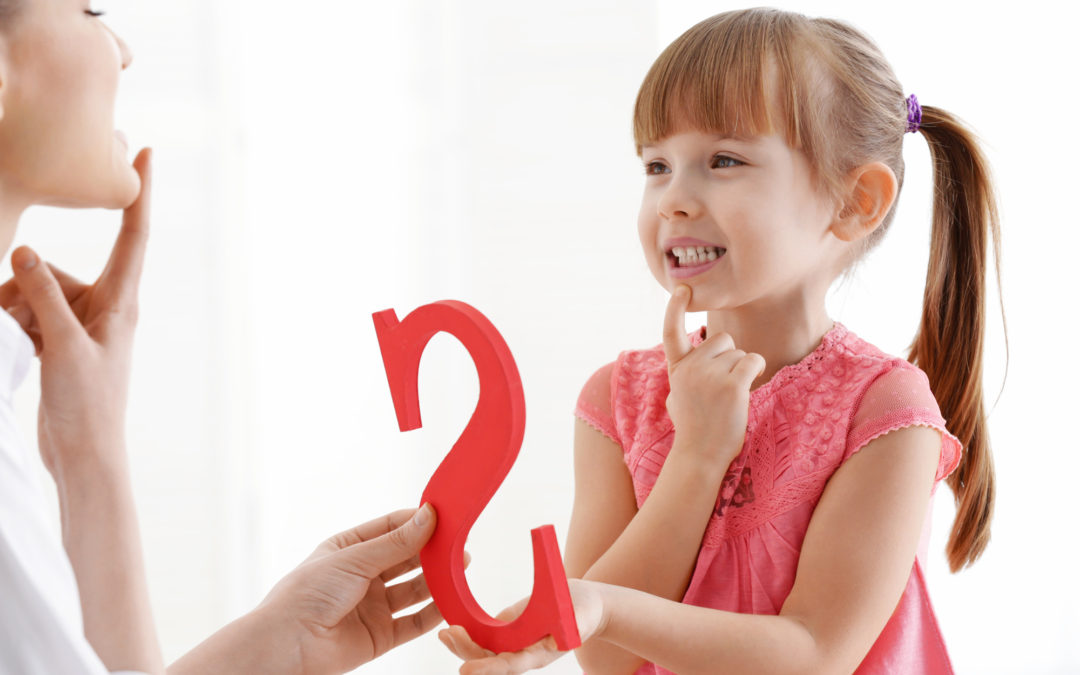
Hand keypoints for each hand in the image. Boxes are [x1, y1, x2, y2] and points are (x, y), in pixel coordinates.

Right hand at [0, 148, 151, 480]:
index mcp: (121, 302)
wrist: (83, 454)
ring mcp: (81, 325)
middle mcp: (105, 307)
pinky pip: (27, 314)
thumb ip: (44, 295)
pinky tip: (15, 348)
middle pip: (54, 272)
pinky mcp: (60, 342)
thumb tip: (23, 250)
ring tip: (20, 344)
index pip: (132, 236)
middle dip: (25, 289)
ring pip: (33, 292)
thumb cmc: (87, 405)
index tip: (147, 153)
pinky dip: (15, 325)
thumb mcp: (63, 345)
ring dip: (15, 311)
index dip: (139, 195)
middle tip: (20, 324)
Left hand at [252, 505, 442, 674]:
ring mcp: (373, 606)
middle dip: (432, 551)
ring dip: (437, 580)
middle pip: (406, 559)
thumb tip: (429, 516)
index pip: (391, 528)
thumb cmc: (307, 594)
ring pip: (414, 589)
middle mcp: (363, 576)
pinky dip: (434, 613)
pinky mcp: (380, 636)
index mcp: (349, 549)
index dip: (417, 522)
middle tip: (459, 544)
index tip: (445, 515)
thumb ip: (396, 543)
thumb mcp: (354, 559)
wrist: (287, 646)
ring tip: (461, 568)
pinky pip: (414, 622)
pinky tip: (451, 601)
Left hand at [439, 579, 605, 674]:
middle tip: (447, 635)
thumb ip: (572, 627)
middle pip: (490, 660)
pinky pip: (485, 637)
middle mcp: (522, 654)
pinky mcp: (508, 632)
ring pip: (483, 651)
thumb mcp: (581, 616)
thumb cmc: (585, 611)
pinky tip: (451, 627)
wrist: (584, 606)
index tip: (466, 670)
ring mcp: (513, 645)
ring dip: (462, 645)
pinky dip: (468, 635)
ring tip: (443, 633)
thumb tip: (560, 640)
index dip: (488, 669)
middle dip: (467, 652)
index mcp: (538, 655)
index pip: (510, 665)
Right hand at [662, 285, 764, 470]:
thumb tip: (690, 358)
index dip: (674, 307)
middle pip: (721, 339)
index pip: (670, 330)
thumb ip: (685, 372)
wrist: (700, 455)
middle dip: (727, 357)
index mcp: (676, 368)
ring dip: (741, 370)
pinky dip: (754, 372)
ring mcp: (710, 375)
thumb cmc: (693, 426)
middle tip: (721, 386)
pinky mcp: (733, 385)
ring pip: (739, 352)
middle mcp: (691, 367)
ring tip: (729, 397)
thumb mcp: (677, 394)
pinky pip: (752, 361)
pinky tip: (746, 389)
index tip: (682, 289)